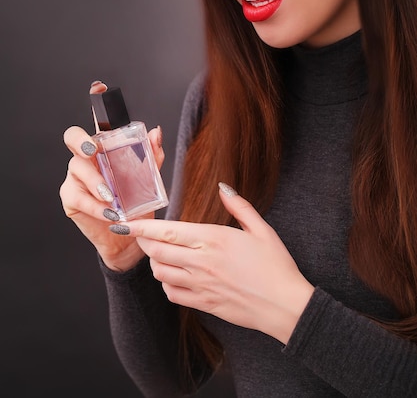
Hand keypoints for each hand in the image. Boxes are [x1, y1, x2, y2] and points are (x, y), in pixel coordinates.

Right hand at [59, 80, 164, 271]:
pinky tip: (108, 213)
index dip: (96, 101)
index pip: (98, 120)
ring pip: (77, 168)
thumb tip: (155, 131)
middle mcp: (87, 157)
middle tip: (96, 152)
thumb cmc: (136, 202)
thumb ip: (152, 155)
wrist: (129, 235)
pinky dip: (95, 205)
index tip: (98, 87)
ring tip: (114, 198)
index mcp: (105, 147)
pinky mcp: (70, 198)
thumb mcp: (149, 179)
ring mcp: (75, 177)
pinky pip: (78, 196)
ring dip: (96, 183)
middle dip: (82, 141)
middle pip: (73, 137)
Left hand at [110, 183, 313, 343]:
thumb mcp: (261, 229)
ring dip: (155, 263)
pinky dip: (166, 284)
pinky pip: (172, 294)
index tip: (124, 223)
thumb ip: (239, 206)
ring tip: (160, 255)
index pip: (167, 232)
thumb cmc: (276, 265)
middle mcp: (202, 262)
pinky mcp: (204, 303)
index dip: (141, 228)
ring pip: (161, 273)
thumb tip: (223, 187)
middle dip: (144, 243)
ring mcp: (201, 285)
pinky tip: (174, 277)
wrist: (285, 305)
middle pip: (157, 252)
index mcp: (213, 239)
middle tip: (141, 236)